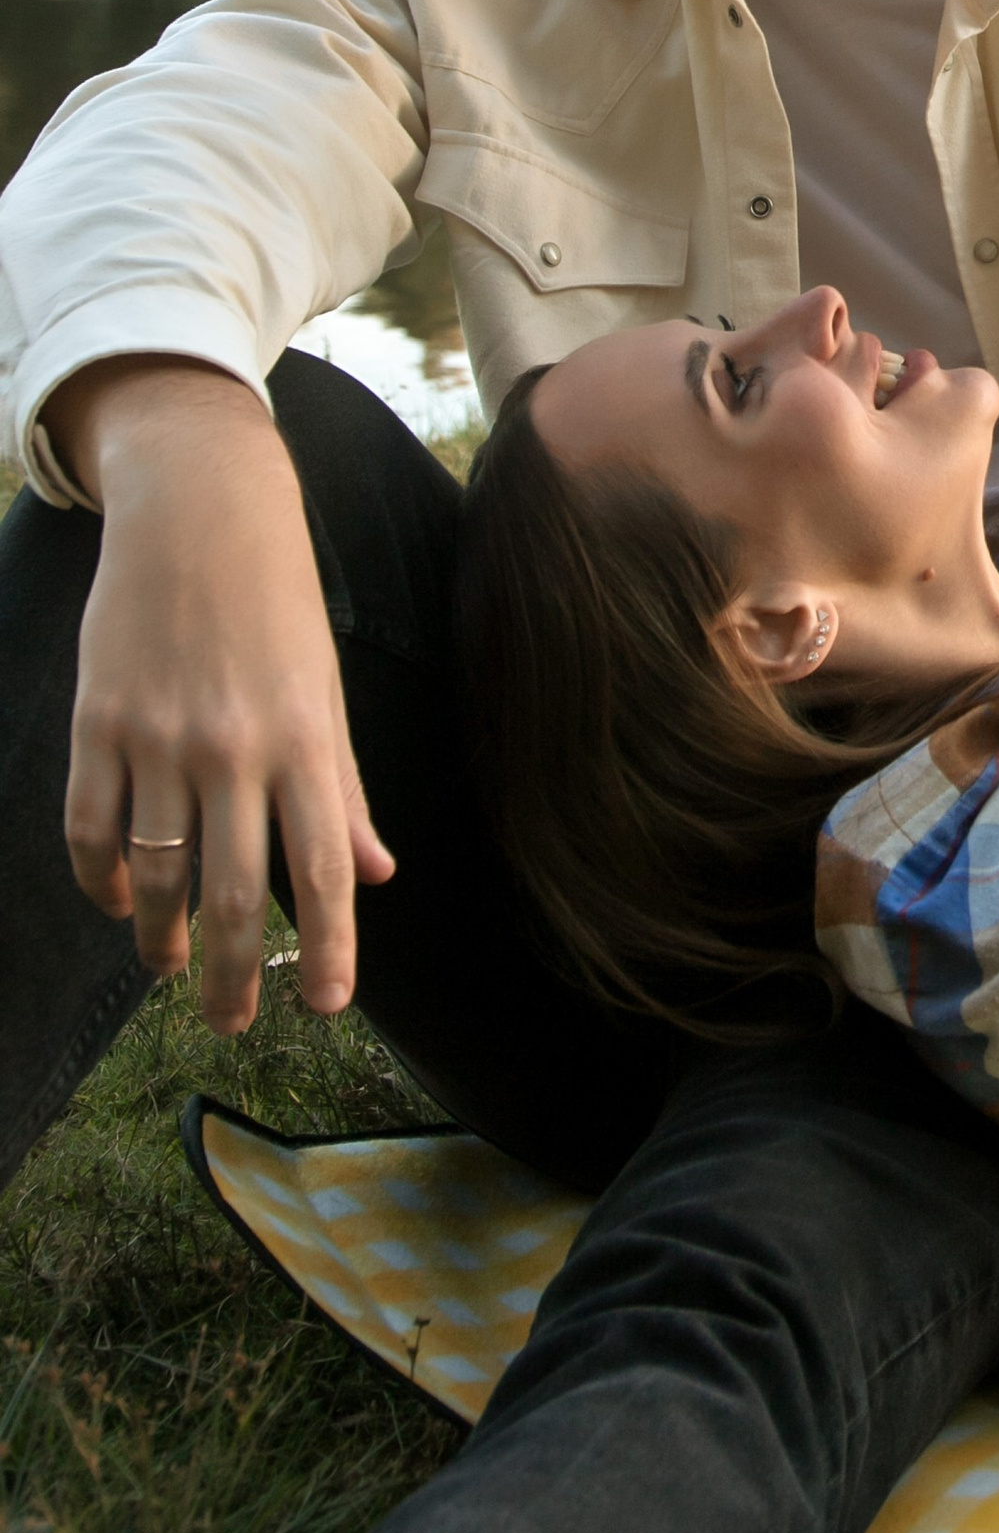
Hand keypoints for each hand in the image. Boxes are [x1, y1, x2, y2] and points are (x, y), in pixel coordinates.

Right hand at [51, 359, 394, 1033]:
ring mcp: (158, 737)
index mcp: (306, 740)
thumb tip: (373, 875)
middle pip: (229, 893)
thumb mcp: (326, 689)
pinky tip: (118, 901)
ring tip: (170, 967)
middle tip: (234, 1021)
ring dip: (160, 938)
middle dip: (231, 974)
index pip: (320, 872)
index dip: (326, 950)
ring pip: (153, 875)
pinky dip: (102, 880)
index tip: (323, 1006)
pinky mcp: (98, 722)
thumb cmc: (278, 603)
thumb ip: (343, 789)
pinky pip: (91, 829)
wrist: (200, 510)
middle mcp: (233, 747)